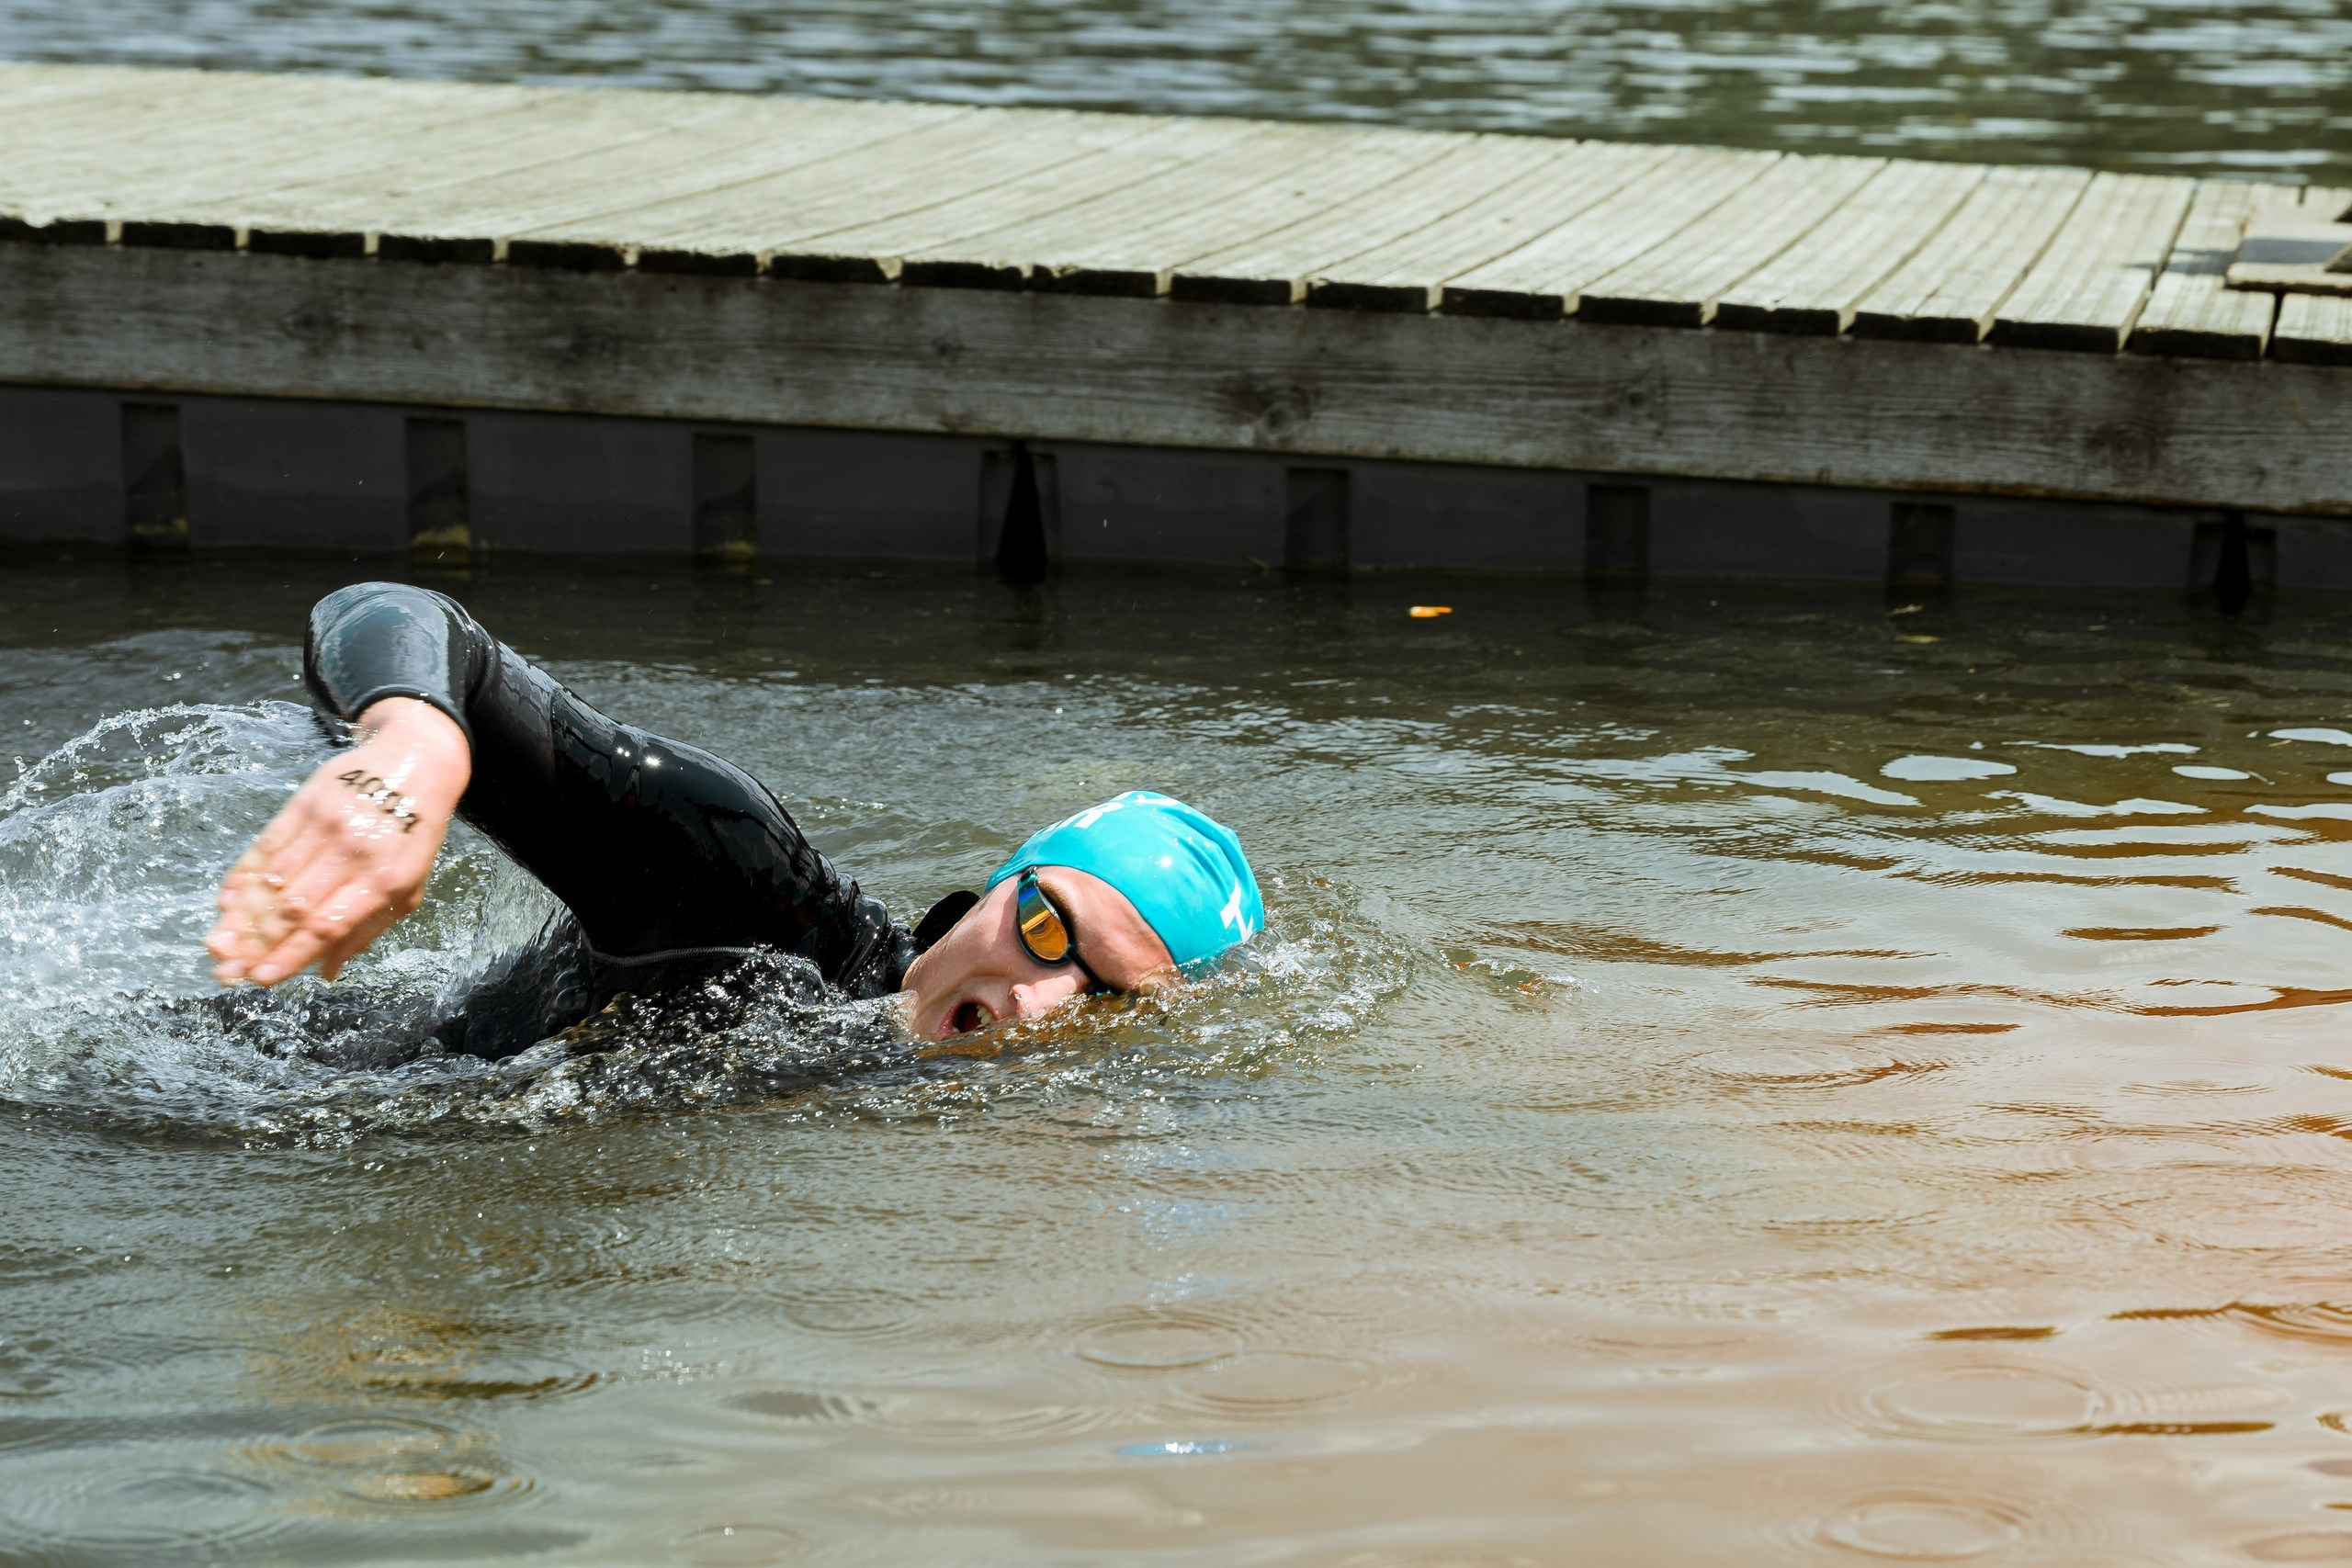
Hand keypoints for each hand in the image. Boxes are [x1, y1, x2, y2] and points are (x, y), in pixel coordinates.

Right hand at [207, 698, 471, 985]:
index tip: (260, 979)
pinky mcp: (305, 803)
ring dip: (241, 916)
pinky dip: (243, 875)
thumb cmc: (414, 834)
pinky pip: (266, 845)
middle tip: (225, 972)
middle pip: (294, 907)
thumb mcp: (408, 884)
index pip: (328, 926)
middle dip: (256, 944)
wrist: (417, 760)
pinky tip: (225, 901)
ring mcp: (326, 826)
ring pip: (273, 879)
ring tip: (216, 946)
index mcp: (384, 880)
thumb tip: (325, 973)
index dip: (290, 955)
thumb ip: (367, 929)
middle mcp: (353, 854)